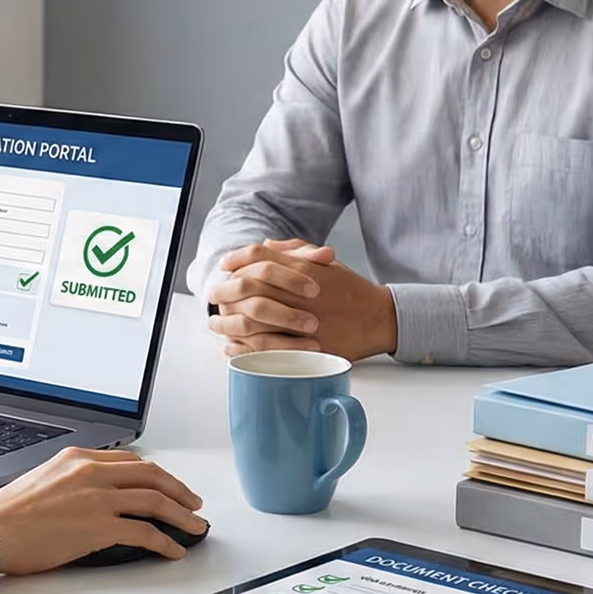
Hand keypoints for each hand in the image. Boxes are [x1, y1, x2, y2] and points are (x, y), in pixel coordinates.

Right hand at [0, 447, 205, 573]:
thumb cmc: (8, 513)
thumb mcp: (43, 480)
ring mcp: (97, 499)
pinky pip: (145, 532)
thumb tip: (94, 497)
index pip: (130, 461)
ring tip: (194, 527)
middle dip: (178, 490)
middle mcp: (91, 472)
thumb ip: (72, 481)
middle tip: (192, 503)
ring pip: (155, 500)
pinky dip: (165, 542)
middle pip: (151, 475)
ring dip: (182, 516)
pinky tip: (172, 550)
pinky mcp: (99, 526)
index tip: (167, 484)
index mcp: (78, 458)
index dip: (155, 474)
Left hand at [209, 239, 397, 361]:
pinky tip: (232, 347)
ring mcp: (301, 321)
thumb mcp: (325, 263)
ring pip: (253, 319)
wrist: (379, 317)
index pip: (259, 258)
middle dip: (226, 291)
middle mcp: (299, 293)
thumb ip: (294, 251)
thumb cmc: (350, 289)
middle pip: (249, 287)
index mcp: (303, 269)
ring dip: (229, 322)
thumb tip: (264, 245)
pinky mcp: (305, 346)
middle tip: (213, 295)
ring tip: (215, 324)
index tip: (223, 266)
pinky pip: (266, 348)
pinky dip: (244, 347)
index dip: (237, 260)